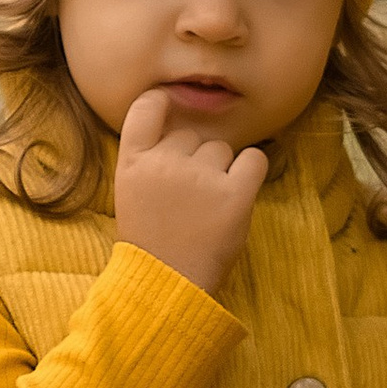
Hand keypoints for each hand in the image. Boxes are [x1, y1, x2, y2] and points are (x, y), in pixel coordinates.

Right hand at [114, 88, 269, 295]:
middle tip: (188, 198)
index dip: (163, 102)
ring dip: (220, 171)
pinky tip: (237, 192)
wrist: (167, 285)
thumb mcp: (131, 192)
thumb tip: (177, 116)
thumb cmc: (153, 240)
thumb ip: (150, 157)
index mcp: (133, 162)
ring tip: (207, 207)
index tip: (171, 109)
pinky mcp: (235, 194)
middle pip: (192, 135)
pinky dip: (251, 171)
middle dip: (194, 158)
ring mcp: (200, 177)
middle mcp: (165, 163)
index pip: (147, 106)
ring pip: (221, 149)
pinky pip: (254, 159)